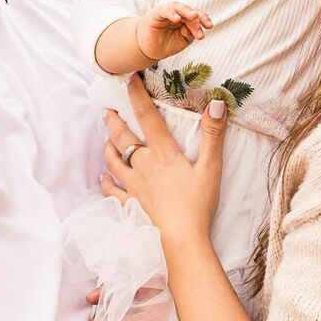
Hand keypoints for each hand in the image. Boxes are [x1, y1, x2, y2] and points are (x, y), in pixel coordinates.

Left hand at [101, 74, 226, 252]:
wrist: (181, 241)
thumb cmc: (198, 205)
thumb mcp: (211, 168)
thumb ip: (213, 135)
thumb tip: (216, 103)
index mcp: (162, 154)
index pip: (147, 117)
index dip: (137, 96)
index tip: (128, 79)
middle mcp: (142, 166)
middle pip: (122, 138)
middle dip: (113, 121)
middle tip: (107, 111)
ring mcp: (133, 186)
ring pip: (113, 161)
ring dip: (107, 147)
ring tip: (106, 138)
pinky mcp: (130, 205)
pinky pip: (111, 191)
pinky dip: (106, 181)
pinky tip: (104, 177)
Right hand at [137, 2, 211, 62]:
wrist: (150, 48)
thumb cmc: (167, 43)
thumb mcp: (183, 40)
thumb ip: (190, 33)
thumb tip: (192, 29)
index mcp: (187, 19)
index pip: (198, 16)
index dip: (204, 19)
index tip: (209, 26)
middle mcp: (178, 13)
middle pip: (190, 12)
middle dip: (197, 19)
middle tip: (204, 26)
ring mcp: (167, 12)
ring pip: (179, 8)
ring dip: (187, 12)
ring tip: (194, 16)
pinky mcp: (156, 14)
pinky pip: (165, 11)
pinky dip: (171, 13)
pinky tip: (176, 18)